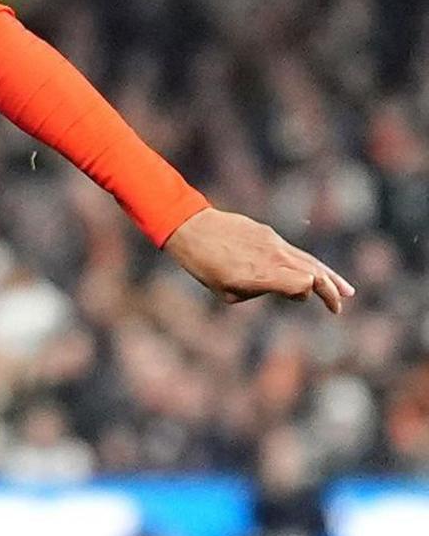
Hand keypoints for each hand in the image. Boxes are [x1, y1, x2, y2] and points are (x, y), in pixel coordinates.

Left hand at [165, 208, 353, 311]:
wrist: (189, 227)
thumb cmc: (203, 265)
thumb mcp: (226, 291)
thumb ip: (258, 293)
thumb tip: (287, 291)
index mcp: (262, 274)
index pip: (303, 284)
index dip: (305, 294)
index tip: (299, 299)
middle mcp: (273, 257)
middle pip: (313, 272)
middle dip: (330, 291)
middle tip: (339, 308)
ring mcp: (272, 242)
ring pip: (308, 260)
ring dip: (329, 277)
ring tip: (346, 292)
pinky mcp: (268, 233)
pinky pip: (293, 251)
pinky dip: (309, 263)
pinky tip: (316, 271)